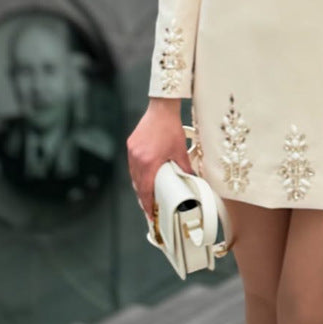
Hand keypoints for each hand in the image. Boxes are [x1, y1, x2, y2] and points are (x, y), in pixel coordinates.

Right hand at [127, 103, 194, 219]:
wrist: (161, 109)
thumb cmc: (170, 127)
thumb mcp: (180, 150)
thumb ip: (185, 167)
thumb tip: (191, 178)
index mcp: (149, 162)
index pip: (145, 190)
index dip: (147, 205)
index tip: (150, 214)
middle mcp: (137, 158)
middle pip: (138, 185)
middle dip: (143, 198)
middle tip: (150, 207)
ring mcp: (132, 151)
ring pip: (134, 175)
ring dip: (140, 186)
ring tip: (148, 194)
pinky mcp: (131, 145)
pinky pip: (133, 164)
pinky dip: (138, 173)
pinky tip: (145, 175)